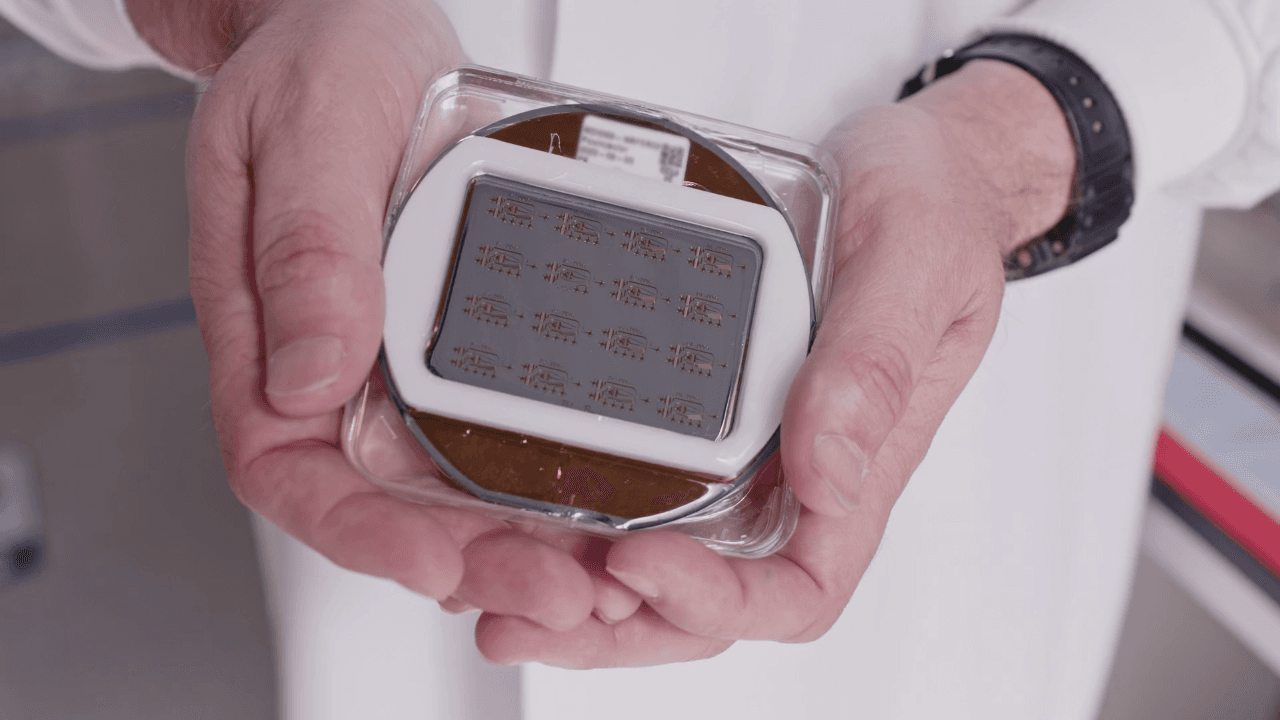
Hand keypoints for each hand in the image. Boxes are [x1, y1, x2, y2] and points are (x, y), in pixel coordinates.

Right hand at [129, 0, 644, 626]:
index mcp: (265, 329)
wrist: (360, 17)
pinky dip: (537, 470)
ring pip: (443, 479)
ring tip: (598, 567)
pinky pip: (487, 420)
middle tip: (562, 587)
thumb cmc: (316, 58)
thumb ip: (305, 250)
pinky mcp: (444, 331)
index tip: (441, 565)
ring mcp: (388, 353)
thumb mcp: (304, 133)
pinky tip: (597, 494)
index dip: (365, 538)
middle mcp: (327, 358)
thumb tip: (307, 374)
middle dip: (471, 560)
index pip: (288, 470)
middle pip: (383, 500)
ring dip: (517, 536)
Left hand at [474, 60, 1076, 665]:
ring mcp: (747, 448)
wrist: (909, 167)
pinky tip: (508, 505)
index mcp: (858, 465)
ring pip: (661, 557)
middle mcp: (795, 475)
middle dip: (616, 623)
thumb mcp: (915, 263)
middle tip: (523, 612)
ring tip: (489, 585)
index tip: (639, 561)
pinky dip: (575, 510)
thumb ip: (874, 364)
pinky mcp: (705, 409)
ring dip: (580, 588)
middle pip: (708, 600)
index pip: (795, 589)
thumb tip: (827, 474)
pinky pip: (639, 479)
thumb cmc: (931, 212)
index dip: (716, 601)